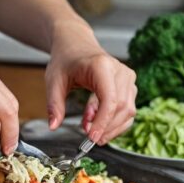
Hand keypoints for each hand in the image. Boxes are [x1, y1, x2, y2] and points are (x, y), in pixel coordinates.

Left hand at [45, 25, 136, 144]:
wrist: (75, 45)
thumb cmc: (65, 61)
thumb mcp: (53, 81)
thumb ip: (54, 105)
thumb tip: (53, 126)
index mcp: (101, 66)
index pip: (110, 99)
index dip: (103, 121)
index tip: (91, 136)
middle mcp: (120, 70)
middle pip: (121, 108)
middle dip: (105, 127)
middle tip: (86, 136)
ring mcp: (128, 78)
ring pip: (128, 111)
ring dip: (110, 126)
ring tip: (88, 125)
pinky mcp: (130, 85)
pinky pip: (128, 110)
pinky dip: (115, 122)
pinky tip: (97, 122)